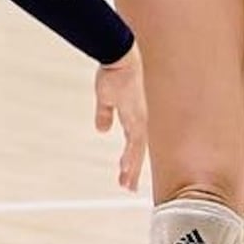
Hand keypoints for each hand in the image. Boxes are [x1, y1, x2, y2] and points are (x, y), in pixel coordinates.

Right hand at [94, 48, 147, 191]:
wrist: (119, 56)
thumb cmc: (114, 71)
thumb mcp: (106, 97)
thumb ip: (105, 114)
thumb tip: (102, 129)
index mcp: (134, 115)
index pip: (134, 143)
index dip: (130, 159)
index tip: (125, 174)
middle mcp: (140, 119)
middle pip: (139, 150)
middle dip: (133, 169)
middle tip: (129, 187)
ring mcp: (140, 118)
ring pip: (138, 150)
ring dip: (132, 167)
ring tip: (127, 184)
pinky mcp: (136, 116)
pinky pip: (135, 142)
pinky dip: (131, 157)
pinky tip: (126, 169)